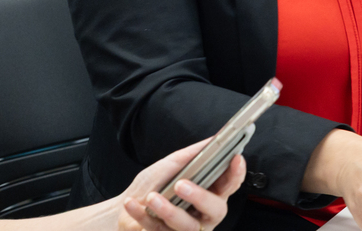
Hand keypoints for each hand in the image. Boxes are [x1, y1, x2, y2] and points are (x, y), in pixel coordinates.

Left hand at [117, 139, 245, 230]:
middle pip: (217, 209)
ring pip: (188, 226)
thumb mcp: (170, 166)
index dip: (236, 173)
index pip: (229, 184)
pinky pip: (160, 230)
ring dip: (169, 210)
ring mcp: (187, 229)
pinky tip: (133, 204)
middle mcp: (203, 214)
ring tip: (151, 197)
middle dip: (201, 197)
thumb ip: (192, 156)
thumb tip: (213, 139)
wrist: (125, 208)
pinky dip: (143, 216)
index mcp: (209, 193)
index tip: (235, 159)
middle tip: (181, 185)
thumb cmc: (152, 186)